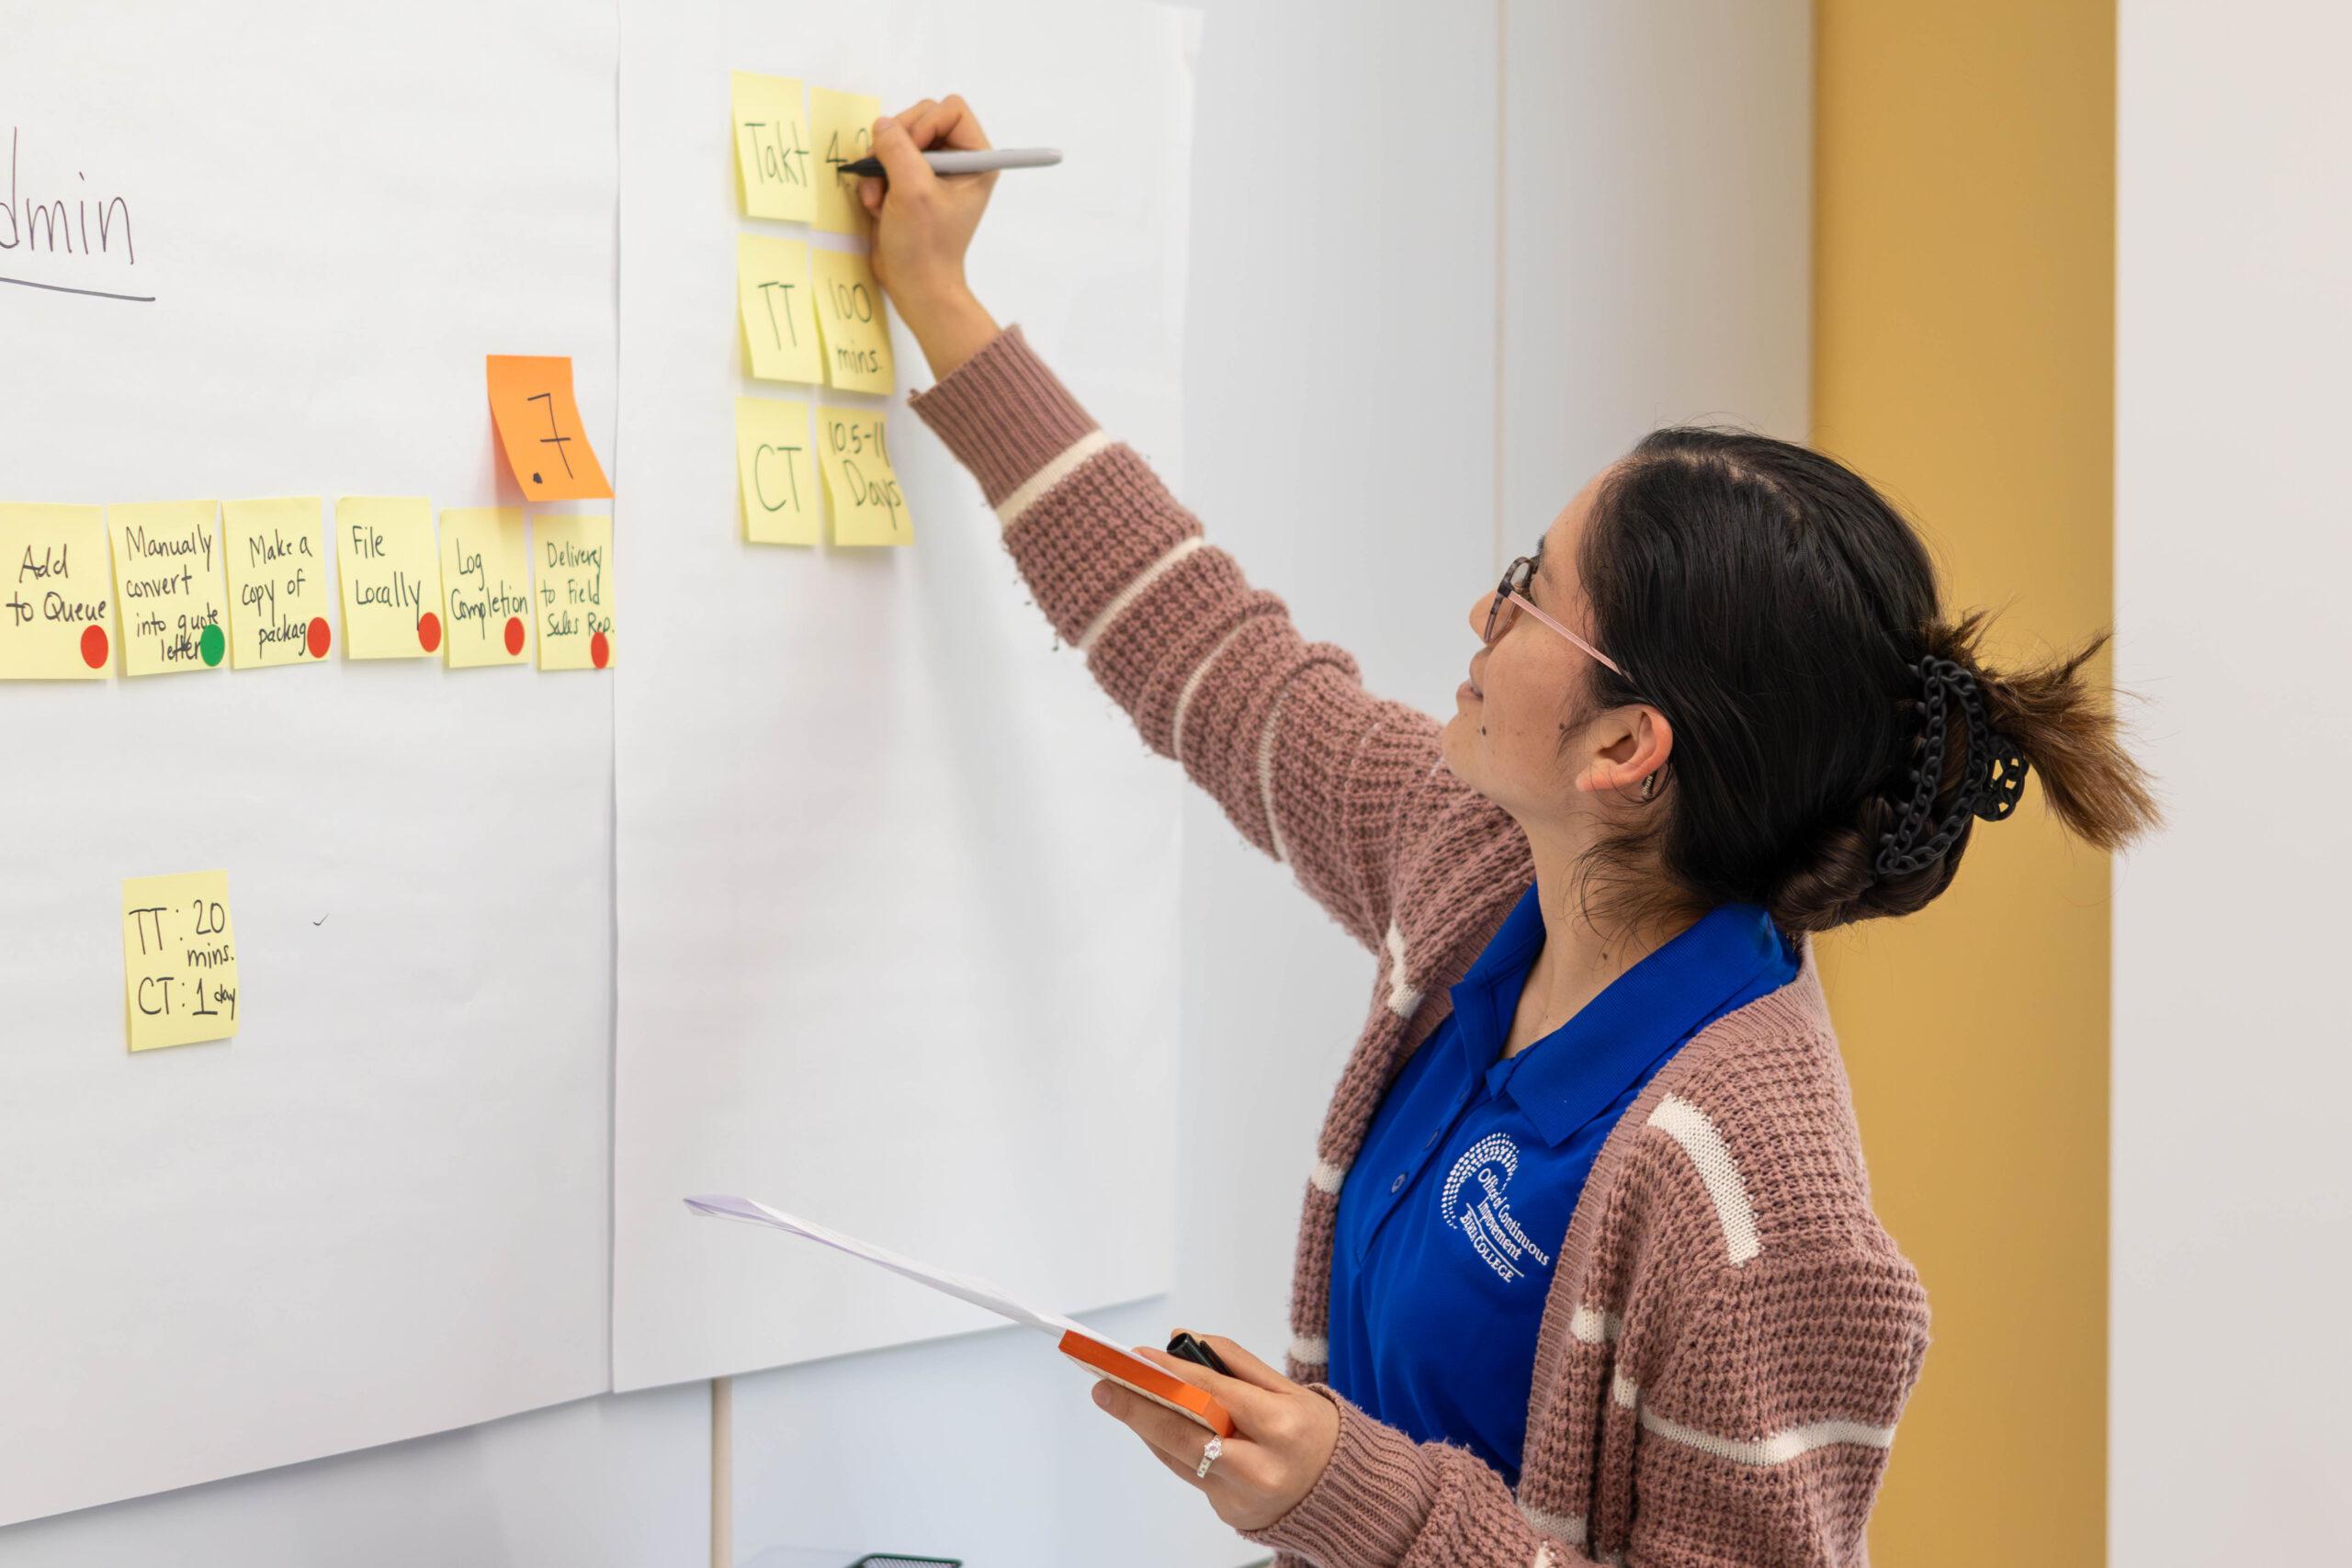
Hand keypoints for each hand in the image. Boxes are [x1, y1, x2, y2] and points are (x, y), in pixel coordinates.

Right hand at [859, 95, 1000, 377]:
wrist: (915, 286)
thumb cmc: (925, 246)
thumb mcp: (912, 192)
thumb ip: (898, 149)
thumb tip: (882, 125)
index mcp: (976, 160)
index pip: (951, 109)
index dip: (925, 123)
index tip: (912, 153)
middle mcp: (957, 160)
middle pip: (921, 117)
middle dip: (896, 143)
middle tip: (887, 171)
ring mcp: (932, 171)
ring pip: (898, 137)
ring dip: (881, 164)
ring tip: (879, 197)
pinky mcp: (909, 182)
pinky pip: (885, 158)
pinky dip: (875, 178)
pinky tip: (877, 205)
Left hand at [1090, 1336, 1339, 1531]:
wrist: (1347, 1495)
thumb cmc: (1318, 1433)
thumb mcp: (1291, 1388)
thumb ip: (1236, 1362)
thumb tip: (1184, 1340)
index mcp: (1281, 1426)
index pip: (1215, 1394)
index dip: (1173, 1375)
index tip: (1140, 1358)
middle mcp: (1262, 1467)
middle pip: (1186, 1435)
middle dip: (1139, 1409)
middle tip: (1104, 1386)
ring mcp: (1244, 1496)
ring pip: (1181, 1457)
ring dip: (1146, 1427)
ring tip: (1117, 1398)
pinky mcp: (1231, 1513)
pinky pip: (1191, 1474)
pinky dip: (1171, 1448)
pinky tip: (1153, 1425)